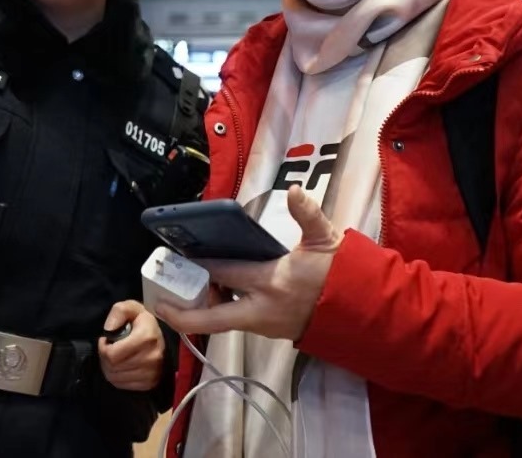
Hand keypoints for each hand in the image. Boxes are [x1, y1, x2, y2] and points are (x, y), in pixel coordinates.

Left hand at [98, 300, 164, 391]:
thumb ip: (118, 312)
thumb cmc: (142, 322)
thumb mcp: (131, 307)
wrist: (162, 337)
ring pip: (115, 378)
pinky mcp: (150, 383)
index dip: (103, 347)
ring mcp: (151, 373)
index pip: (112, 355)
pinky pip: (122, 385)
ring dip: (109, 367)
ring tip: (115, 356)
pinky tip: (121, 366)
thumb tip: (108, 330)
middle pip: (112, 367)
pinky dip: (117, 376)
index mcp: (147, 337)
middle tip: (110, 348)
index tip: (107, 340)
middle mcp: (151, 358)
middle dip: (105, 357)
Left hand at [157, 186, 342, 340]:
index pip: (225, 274)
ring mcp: (263, 324)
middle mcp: (261, 309)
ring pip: (221, 322)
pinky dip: (221, 308)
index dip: (199, 265)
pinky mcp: (267, 330)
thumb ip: (308, 215)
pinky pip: (235, 321)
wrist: (361, 311)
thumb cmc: (340, 274)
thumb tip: (295, 191)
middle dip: (182, 311)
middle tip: (160, 299)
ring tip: (186, 287)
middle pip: (211, 319)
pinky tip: (215, 290)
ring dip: (202, 308)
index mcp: (272, 282)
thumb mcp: (326, 240)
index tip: (178, 255)